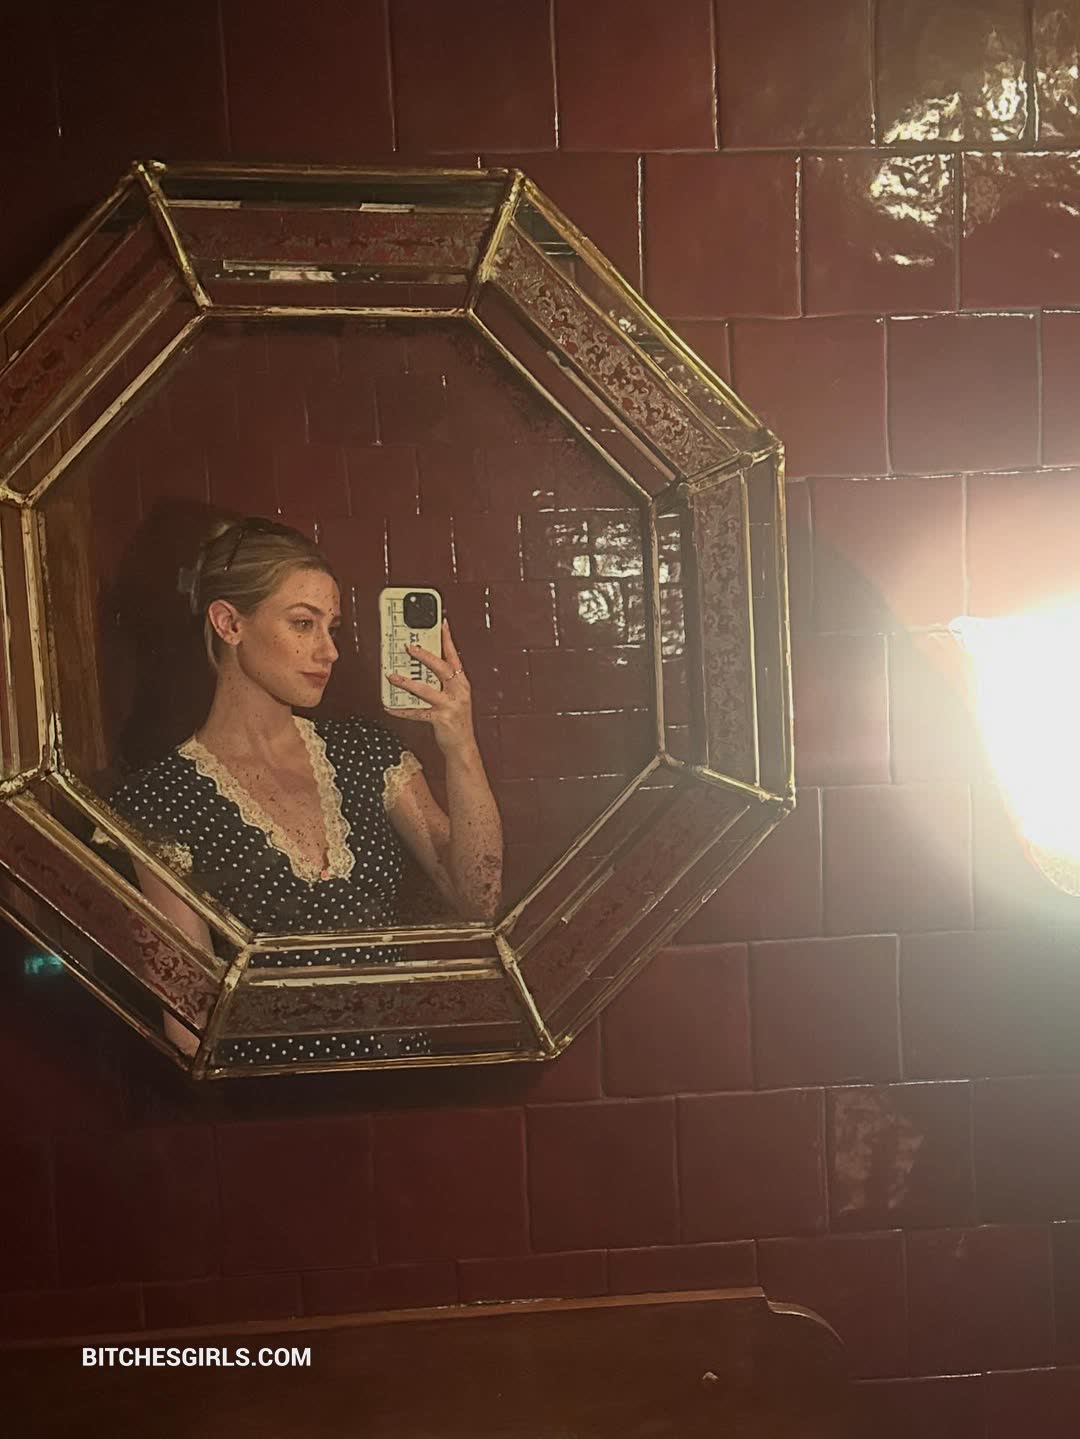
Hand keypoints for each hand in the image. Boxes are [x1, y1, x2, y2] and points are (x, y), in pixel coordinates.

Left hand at [385, 618, 477, 755]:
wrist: (463, 747)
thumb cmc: (457, 721)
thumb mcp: (455, 698)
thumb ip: (444, 682)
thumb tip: (422, 668)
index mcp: (462, 684)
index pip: (454, 657)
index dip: (448, 640)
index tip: (441, 624)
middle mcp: (458, 692)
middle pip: (441, 669)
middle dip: (424, 656)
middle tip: (409, 647)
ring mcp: (450, 706)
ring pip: (426, 690)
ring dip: (406, 682)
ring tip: (392, 675)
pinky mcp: (440, 719)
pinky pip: (416, 713)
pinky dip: (401, 710)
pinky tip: (389, 706)